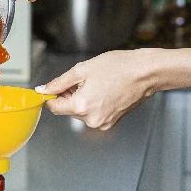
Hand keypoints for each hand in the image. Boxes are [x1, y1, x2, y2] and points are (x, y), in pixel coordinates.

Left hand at [37, 50, 156, 129]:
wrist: (146, 73)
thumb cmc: (119, 68)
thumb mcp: (82, 70)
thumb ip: (59, 82)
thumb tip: (44, 90)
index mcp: (82, 106)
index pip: (54, 108)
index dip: (52, 96)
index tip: (54, 88)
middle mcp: (91, 119)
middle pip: (67, 110)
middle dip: (70, 96)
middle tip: (84, 81)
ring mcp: (102, 123)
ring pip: (80, 112)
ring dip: (82, 100)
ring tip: (98, 85)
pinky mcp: (110, 123)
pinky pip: (93, 114)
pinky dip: (93, 104)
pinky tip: (104, 92)